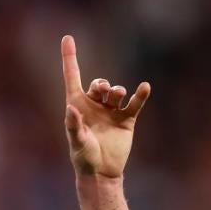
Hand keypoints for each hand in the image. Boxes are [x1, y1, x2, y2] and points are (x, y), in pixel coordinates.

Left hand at [61, 35, 150, 178]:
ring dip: (116, 91)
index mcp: (77, 106)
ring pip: (115, 92)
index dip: (69, 58)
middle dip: (101, 84)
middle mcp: (94, 105)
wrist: (102, 171)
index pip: (72, 77)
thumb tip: (71, 110)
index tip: (67, 38)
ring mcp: (111, 111)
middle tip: (104, 91)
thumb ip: (74, 127)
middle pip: (98, 84)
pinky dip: (139, 95)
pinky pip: (134, 103)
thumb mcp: (77, 143)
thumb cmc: (84, 157)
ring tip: (118, 95)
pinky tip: (144, 88)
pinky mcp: (126, 119)